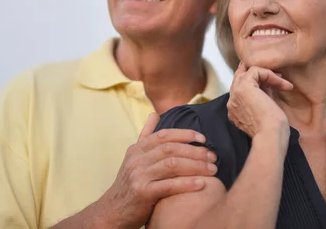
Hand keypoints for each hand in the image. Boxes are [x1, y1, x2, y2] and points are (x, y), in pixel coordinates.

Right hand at [101, 113, 217, 228]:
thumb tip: (155, 114)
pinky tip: (201, 184)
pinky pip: (169, 185)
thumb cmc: (130, 184)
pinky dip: (187, 183)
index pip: (164, 135)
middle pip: (171, 149)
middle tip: (213, 156)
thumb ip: (146, 136)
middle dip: (195, 151)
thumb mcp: (134, 158)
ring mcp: (138, 175)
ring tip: (213, 170)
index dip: (185, 134)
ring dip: (196, 166)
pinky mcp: (142, 193)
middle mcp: (137, 159)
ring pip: (172, 165)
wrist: (113, 211)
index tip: (203, 138)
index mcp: (137, 149)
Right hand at [227, 62, 291, 139]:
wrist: (270, 136)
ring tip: (281, 79)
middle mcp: (232, 102)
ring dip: (266, 74)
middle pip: (240, 77)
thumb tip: (269, 84)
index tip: (273, 85)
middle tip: (274, 74)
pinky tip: (281, 83)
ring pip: (246, 72)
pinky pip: (255, 71)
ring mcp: (235, 94)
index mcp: (235, 111)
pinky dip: (270, 74)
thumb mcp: (265, 112)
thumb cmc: (272, 132)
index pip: (240, 89)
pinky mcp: (243, 87)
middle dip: (256, 72)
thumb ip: (262, 98)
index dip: (256, 83)